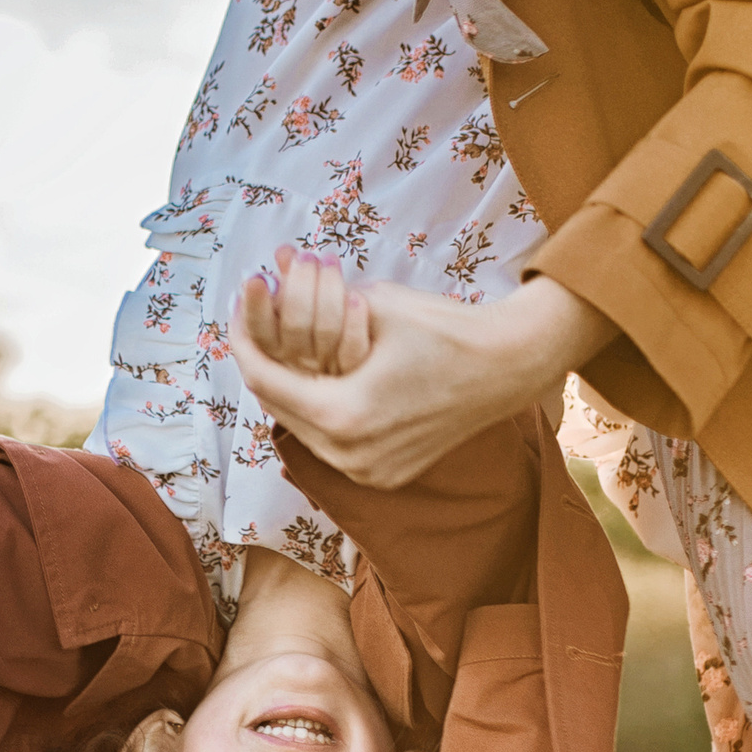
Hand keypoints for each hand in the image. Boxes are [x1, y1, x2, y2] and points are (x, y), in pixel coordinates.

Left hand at [232, 271, 617, 488]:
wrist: (511, 366)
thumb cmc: (447, 327)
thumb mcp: (375, 302)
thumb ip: (314, 301)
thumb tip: (270, 276)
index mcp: (344, 417)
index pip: (265, 381)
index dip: (244, 339)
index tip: (240, 307)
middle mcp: (350, 457)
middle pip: (279, 409)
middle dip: (265, 362)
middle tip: (256, 321)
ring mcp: (368, 473)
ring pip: (303, 429)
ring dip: (290, 388)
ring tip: (283, 347)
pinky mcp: (384, 475)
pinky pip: (332, 443)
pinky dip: (319, 409)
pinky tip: (318, 376)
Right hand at [238, 247, 376, 375]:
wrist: (372, 406)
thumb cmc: (322, 357)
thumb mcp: (294, 331)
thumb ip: (287, 293)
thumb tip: (283, 252)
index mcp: (274, 363)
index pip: (255, 334)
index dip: (255, 304)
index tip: (259, 274)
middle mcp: (299, 373)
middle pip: (292, 327)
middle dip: (298, 284)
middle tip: (304, 257)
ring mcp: (331, 376)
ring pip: (324, 332)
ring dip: (327, 289)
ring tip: (329, 261)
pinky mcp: (364, 377)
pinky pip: (355, 348)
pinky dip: (354, 318)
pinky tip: (357, 295)